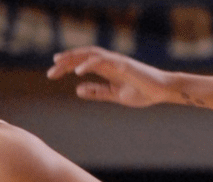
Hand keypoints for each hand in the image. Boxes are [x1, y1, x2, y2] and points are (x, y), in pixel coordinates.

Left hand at [47, 46, 167, 107]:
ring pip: (90, 55)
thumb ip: (97, 92)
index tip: (53, 71)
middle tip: (50, 72)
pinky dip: (89, 64)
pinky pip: (103, 61)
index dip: (68, 65)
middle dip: (65, 62)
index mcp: (107, 69)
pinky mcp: (123, 64)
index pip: (83, 62)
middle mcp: (109, 62)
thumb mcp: (114, 95)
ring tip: (59, 66)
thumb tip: (77, 90)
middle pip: (83, 56)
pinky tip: (78, 71)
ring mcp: (116, 61)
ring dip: (73, 59)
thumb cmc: (141, 92)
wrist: (162, 91)